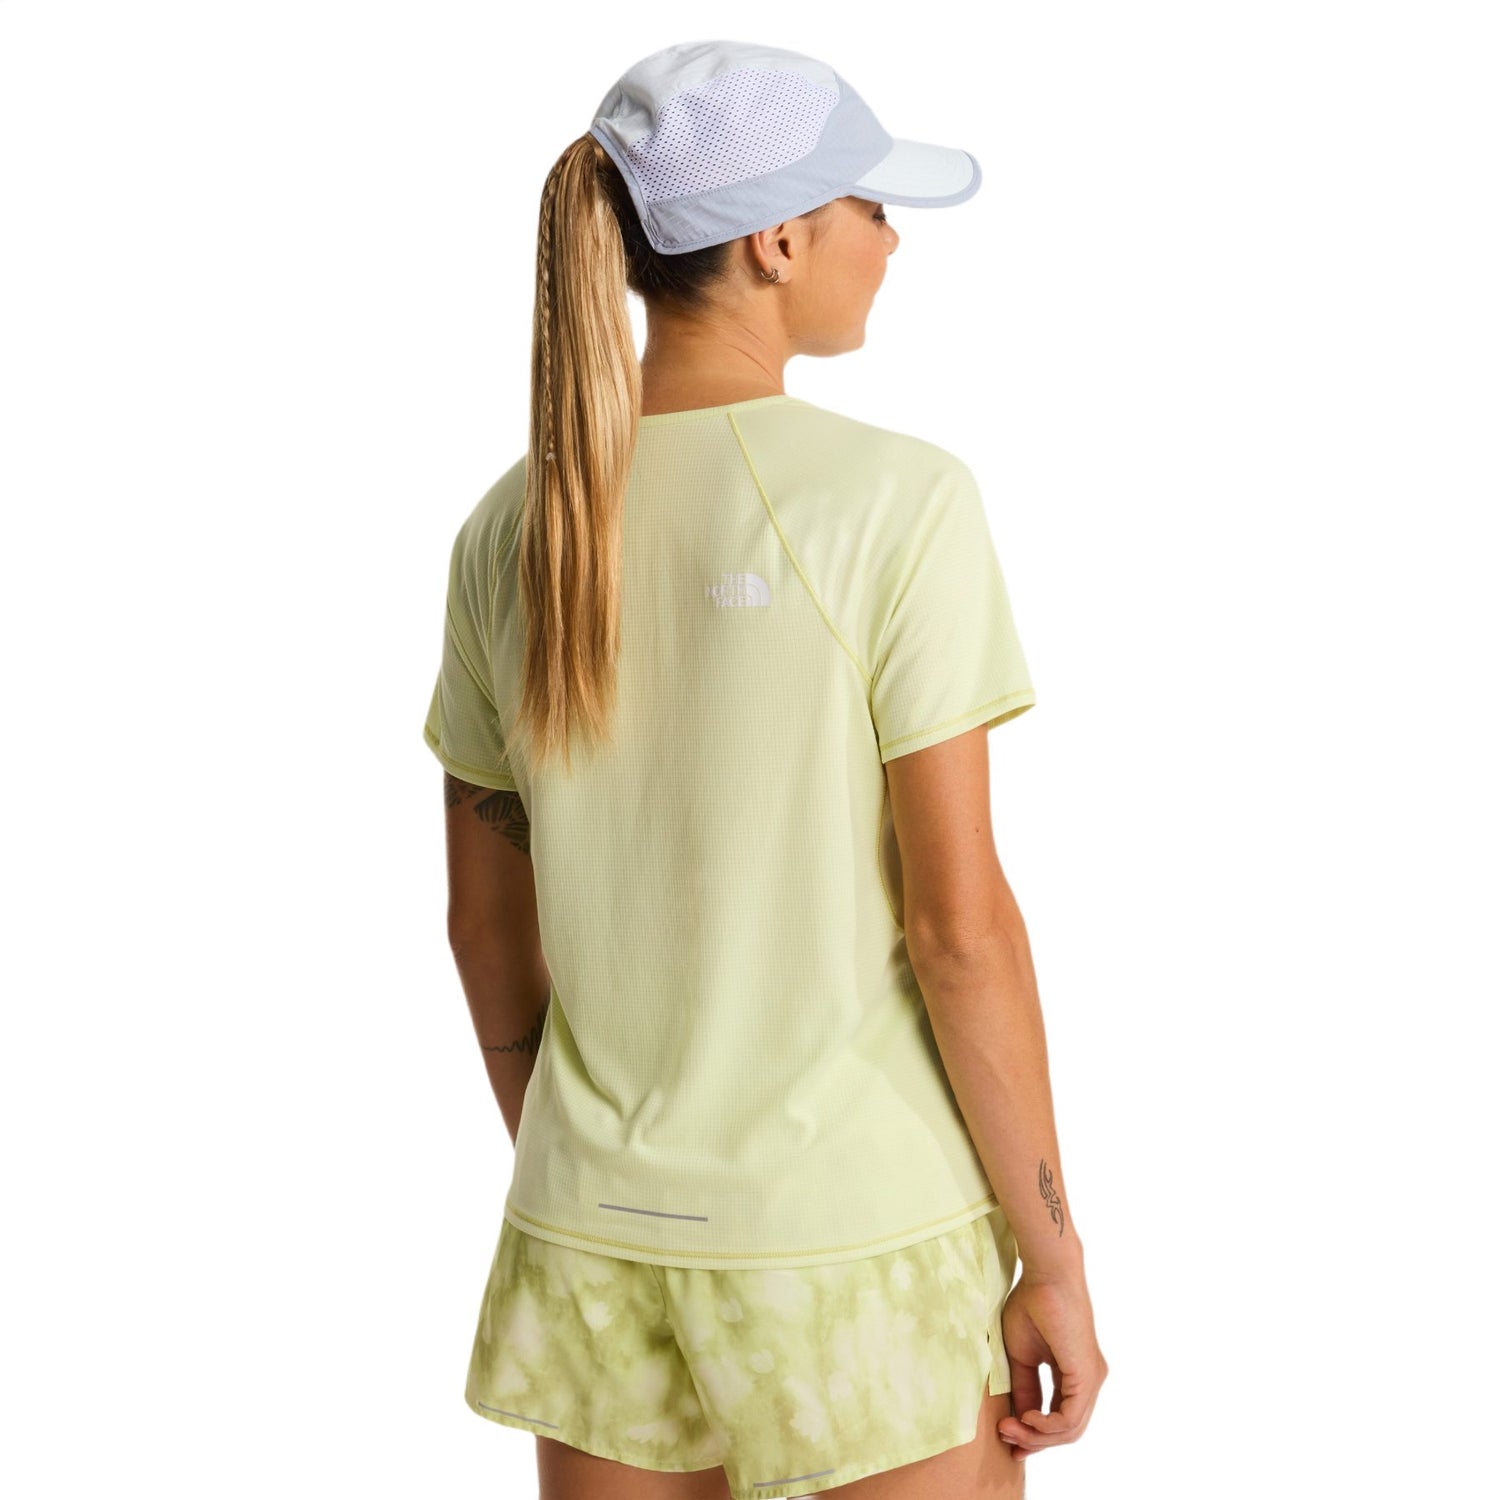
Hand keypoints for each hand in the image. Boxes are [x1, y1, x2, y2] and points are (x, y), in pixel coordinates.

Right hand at [996, 1266, 1107, 1460]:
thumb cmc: (1031, 1305)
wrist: (1045, 1276)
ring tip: (1009, 1428)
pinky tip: (1027, 1417)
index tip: (1006, 1436)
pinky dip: (1046, 1425)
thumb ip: (1024, 1387)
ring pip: (1070, 1430)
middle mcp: (1088, 1380)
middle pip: (1067, 1430)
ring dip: (1037, 1436)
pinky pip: (1070, 1418)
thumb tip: (1020, 1419)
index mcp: (1075, 1374)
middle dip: (1034, 1440)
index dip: (1034, 1433)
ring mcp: (1091, 1379)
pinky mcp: (1087, 1376)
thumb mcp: (1021, 1355)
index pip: (1060, 1417)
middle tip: (1005, 1436)